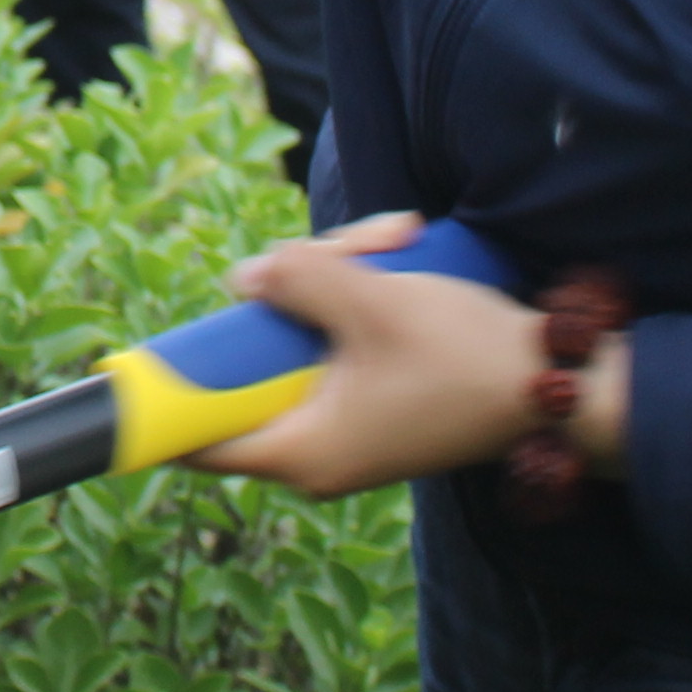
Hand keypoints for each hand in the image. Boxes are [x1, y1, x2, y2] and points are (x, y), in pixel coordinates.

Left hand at [191, 215, 634, 499]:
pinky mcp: (379, 401)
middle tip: (356, 249)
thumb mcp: (375, 305)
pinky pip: (343, 342)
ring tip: (401, 240)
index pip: (201, 438)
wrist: (564, 383)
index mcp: (304, 451)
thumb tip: (245, 281)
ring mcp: (351, 425)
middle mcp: (320, 450)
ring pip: (306, 336)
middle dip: (299, 287)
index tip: (128, 358)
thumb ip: (299, 284)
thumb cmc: (468, 356)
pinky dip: (367, 299)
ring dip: (344, 279)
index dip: (168, 395)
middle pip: (260, 359)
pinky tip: (407, 257)